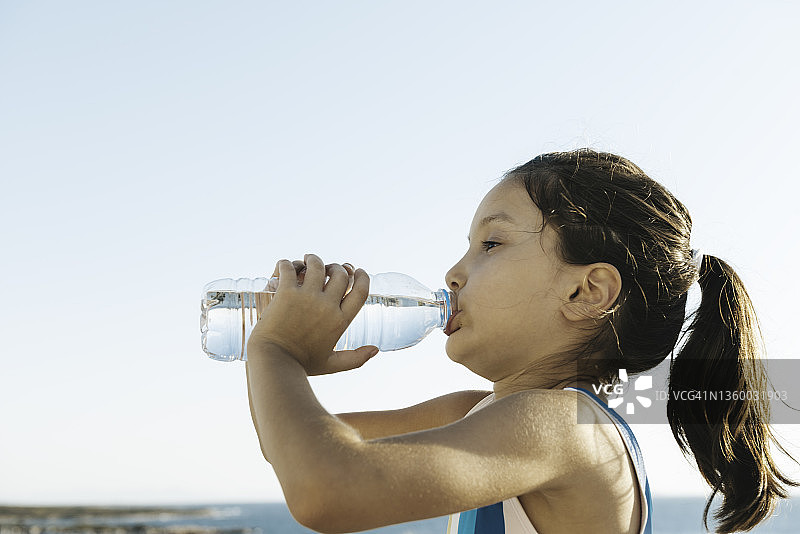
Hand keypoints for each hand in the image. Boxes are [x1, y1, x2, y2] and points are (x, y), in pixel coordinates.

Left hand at [247, 254, 377, 374]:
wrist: (273, 362)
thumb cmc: (301, 365)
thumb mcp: (331, 364)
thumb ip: (355, 359)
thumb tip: (375, 350)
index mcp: (340, 321)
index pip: (360, 291)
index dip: (362, 277)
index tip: (357, 271)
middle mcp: (327, 305)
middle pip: (340, 275)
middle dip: (337, 267)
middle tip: (329, 268)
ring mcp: (306, 297)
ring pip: (317, 266)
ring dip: (314, 259)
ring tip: (308, 260)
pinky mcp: (286, 292)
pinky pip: (289, 268)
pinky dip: (287, 263)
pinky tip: (285, 265)